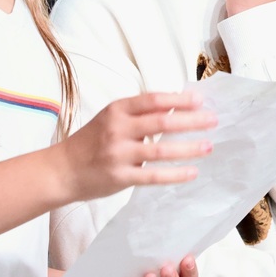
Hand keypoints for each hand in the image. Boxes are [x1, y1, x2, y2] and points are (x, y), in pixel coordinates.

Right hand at [59, 92, 215, 201]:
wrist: (62, 170)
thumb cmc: (91, 142)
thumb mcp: (110, 118)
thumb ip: (138, 113)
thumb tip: (175, 107)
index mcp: (117, 110)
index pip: (153, 100)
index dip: (178, 99)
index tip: (200, 100)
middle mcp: (118, 129)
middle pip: (161, 122)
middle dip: (191, 120)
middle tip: (213, 120)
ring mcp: (119, 154)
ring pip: (161, 149)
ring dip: (188, 148)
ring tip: (208, 146)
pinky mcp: (121, 177)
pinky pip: (154, 175)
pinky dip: (175, 173)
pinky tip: (192, 172)